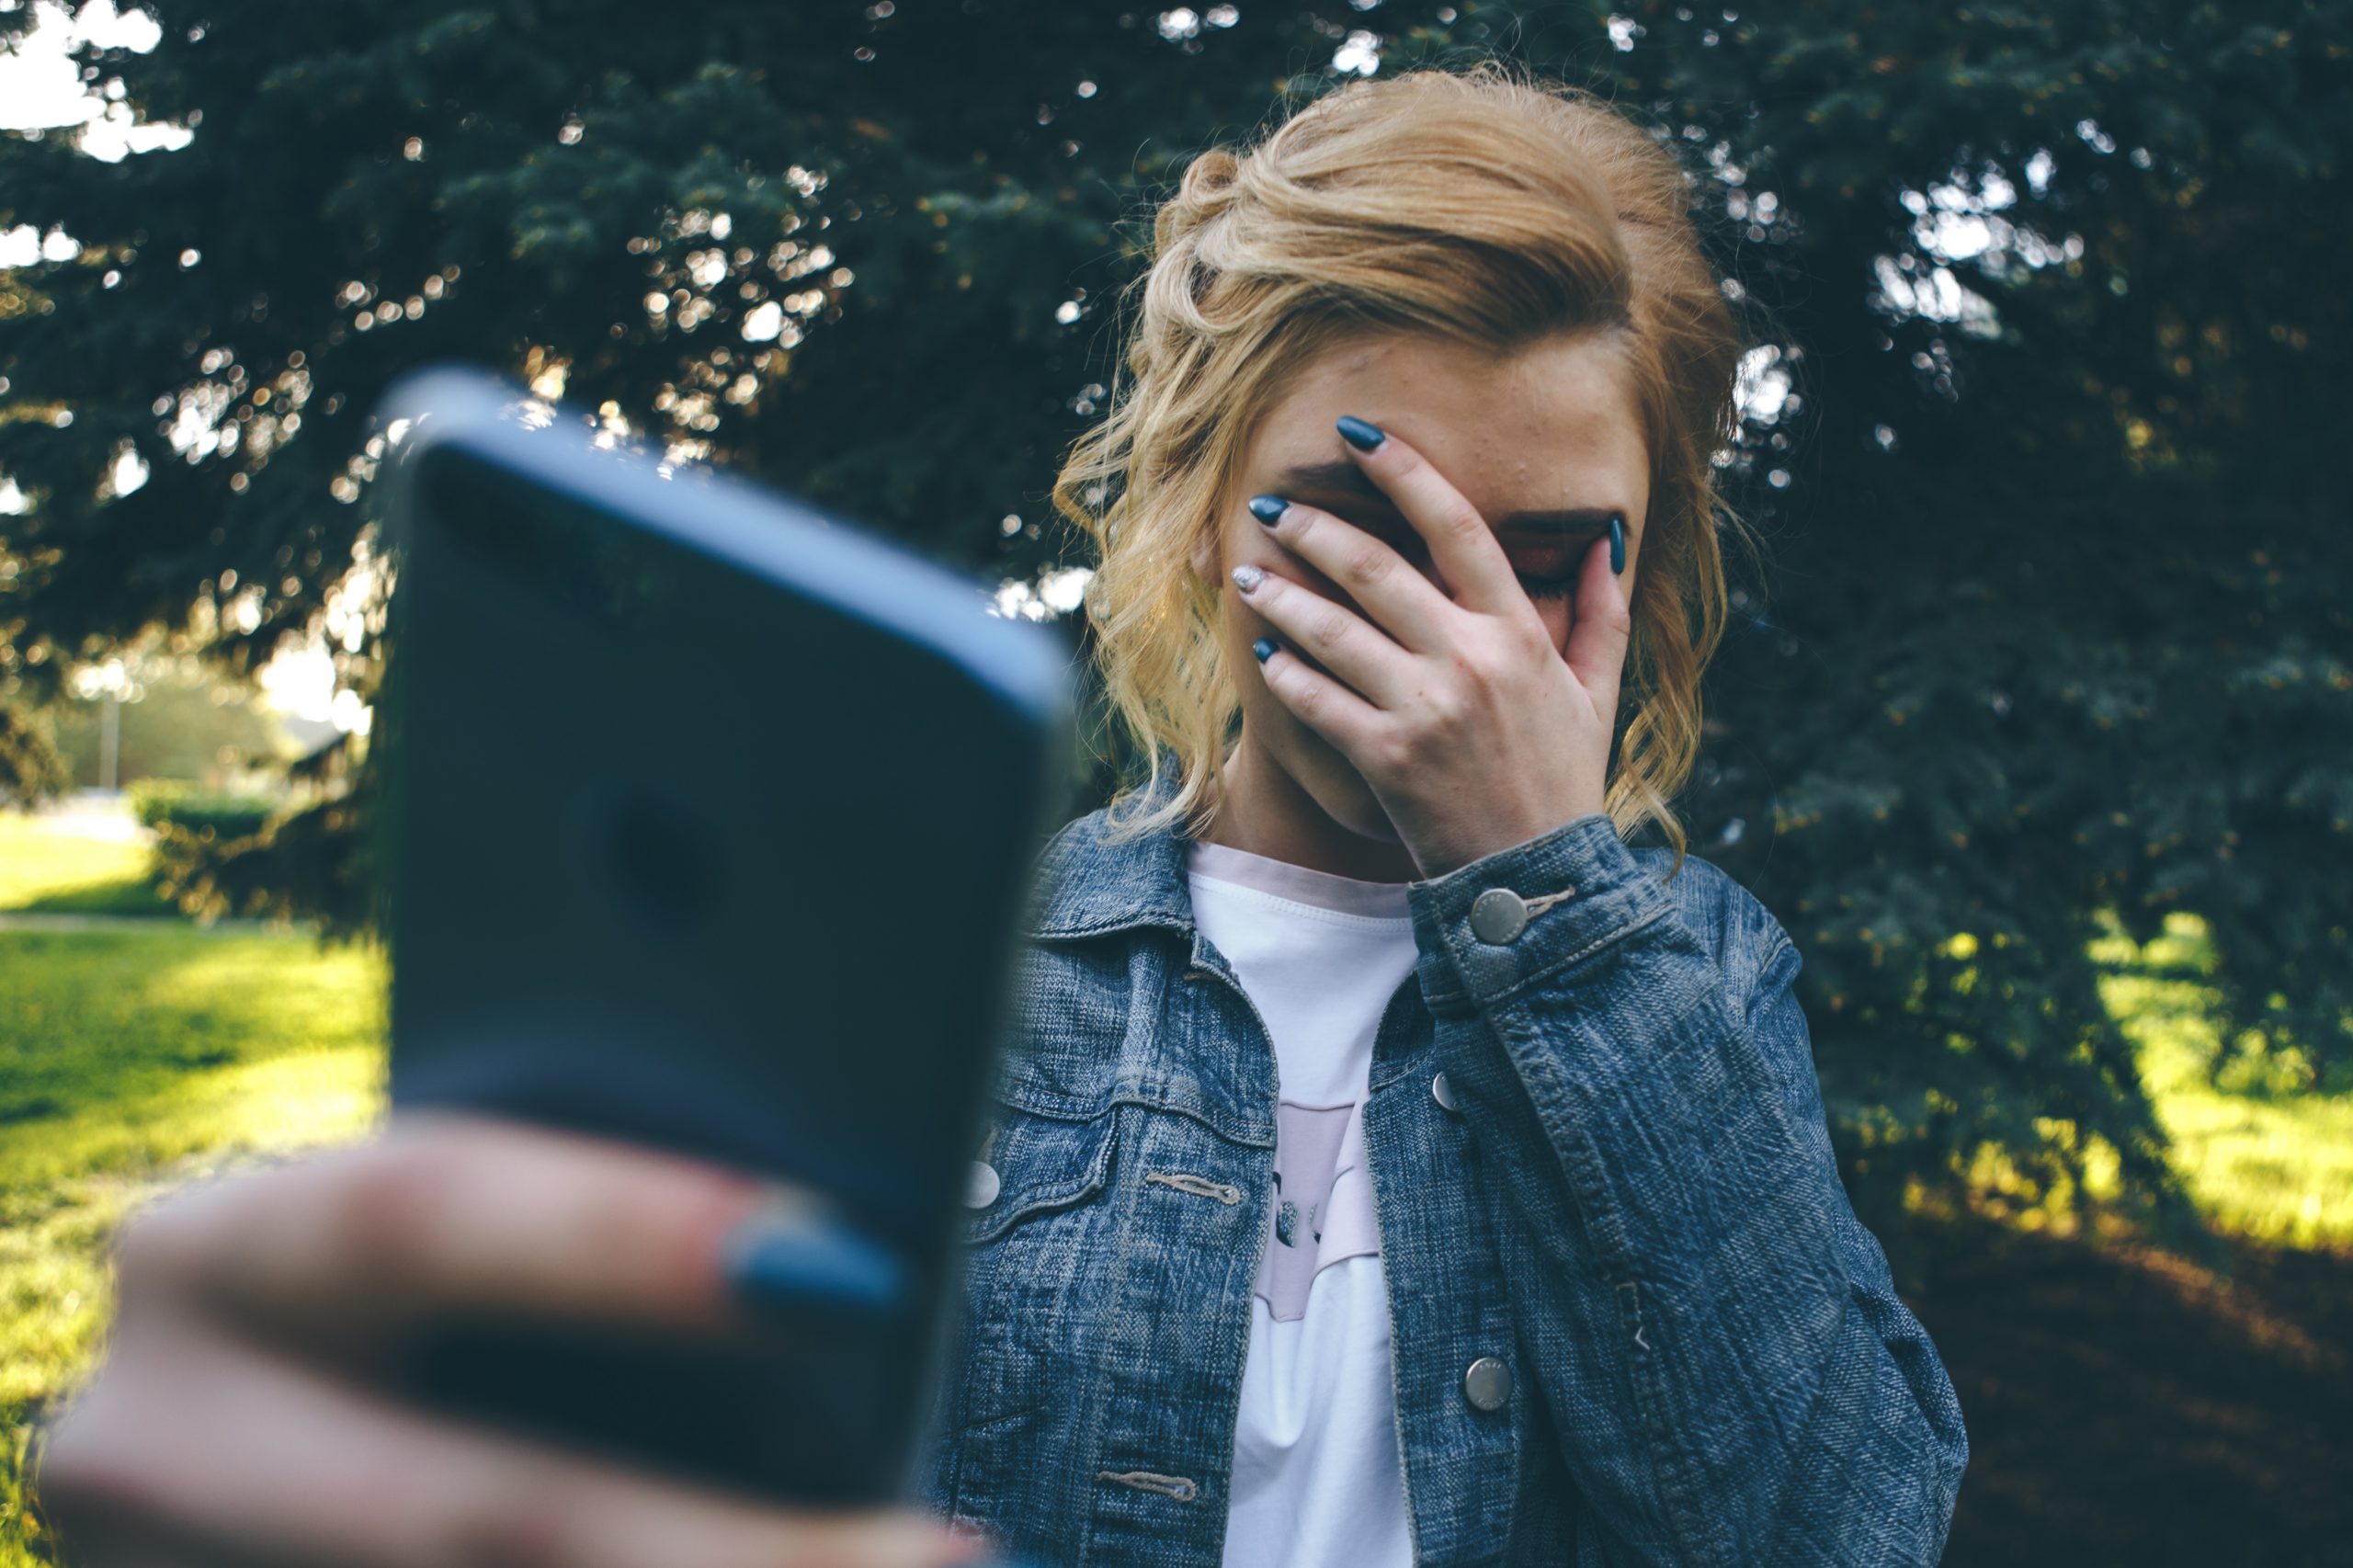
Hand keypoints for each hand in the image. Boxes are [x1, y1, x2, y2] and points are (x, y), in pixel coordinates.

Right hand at [34, 1113, 989, 1567]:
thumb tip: (837, 1279)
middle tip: (959, 1556)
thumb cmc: (404, 1313)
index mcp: (222, 1256)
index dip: (630, 1241)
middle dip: (740, 1552)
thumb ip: (587, 1250)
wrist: (227, 1450)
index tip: (849, 1276)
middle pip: (480, 1514)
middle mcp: (163, 1439)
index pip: (428, 1218)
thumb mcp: (445, 1251)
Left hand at [1233, 415, 1631, 878]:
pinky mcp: (1384, 758)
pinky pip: (1317, 701)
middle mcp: (1468, 659)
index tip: (1358, 436)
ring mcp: (1422, 709)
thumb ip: (1601, 614)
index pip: (1456, 526)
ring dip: (1280, 596)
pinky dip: (1285, 674)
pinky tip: (1266, 655)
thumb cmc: (1564, 780)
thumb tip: (1605, 545)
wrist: (1538, 879)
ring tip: (1248, 575)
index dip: (1404, 472)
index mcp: (1517, 632)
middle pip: (1372, 568)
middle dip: (1312, 528)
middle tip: (1272, 507)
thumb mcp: (1598, 693)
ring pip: (1331, 630)